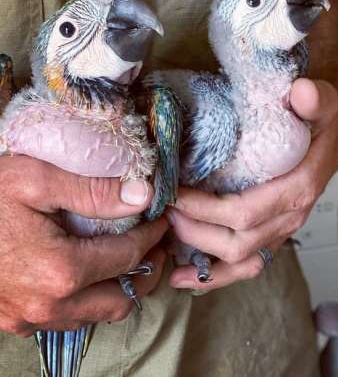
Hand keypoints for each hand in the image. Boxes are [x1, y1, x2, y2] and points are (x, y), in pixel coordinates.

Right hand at [0, 155, 168, 336]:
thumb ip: (92, 190)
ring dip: (118, 289)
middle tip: (155, 246)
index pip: (129, 257)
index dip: (153, 236)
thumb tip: (142, 196)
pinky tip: (88, 270)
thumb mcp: (34, 179)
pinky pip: (65, 317)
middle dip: (145, 272)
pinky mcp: (13, 319)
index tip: (162, 220)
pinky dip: (88, 297)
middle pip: (119, 300)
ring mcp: (27, 318)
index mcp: (59, 271)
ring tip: (127, 257)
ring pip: (94, 314)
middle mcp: (47, 305)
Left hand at [166, 77, 337, 291]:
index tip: (175, 195)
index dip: (205, 210)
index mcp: (300, 187)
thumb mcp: (325, 98)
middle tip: (165, 213)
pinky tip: (191, 275)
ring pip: (245, 260)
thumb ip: (315, 98)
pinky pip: (252, 260)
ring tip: (168, 248)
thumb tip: (302, 92)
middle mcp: (294, 215)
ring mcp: (286, 225)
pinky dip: (221, 273)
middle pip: (238, 243)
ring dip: (205, 260)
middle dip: (196, 233)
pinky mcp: (279, 227)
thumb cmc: (326, 114)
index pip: (245, 213)